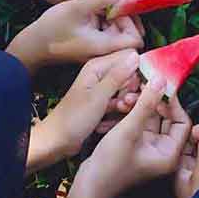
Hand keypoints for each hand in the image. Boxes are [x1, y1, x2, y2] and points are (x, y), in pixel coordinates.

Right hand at [6, 0, 143, 71]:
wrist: (32, 45)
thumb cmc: (52, 28)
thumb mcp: (76, 7)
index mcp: (105, 46)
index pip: (136, 40)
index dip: (133, 23)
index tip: (119, 9)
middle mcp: (106, 53)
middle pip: (130, 37)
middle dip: (124, 18)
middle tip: (112, 3)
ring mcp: (99, 52)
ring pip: (119, 35)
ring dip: (114, 19)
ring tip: (102, 5)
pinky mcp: (93, 48)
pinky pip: (108, 35)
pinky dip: (105, 23)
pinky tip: (94, 12)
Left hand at [27, 50, 140, 173]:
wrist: (57, 141)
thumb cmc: (72, 119)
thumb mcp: (98, 96)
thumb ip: (118, 76)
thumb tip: (136, 56)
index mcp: (97, 67)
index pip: (129, 58)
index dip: (138, 70)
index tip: (141, 86)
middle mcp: (100, 75)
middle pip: (130, 73)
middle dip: (133, 87)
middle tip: (128, 101)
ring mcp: (102, 89)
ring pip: (126, 89)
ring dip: (128, 99)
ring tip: (121, 109)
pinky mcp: (103, 102)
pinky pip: (120, 100)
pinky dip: (121, 108)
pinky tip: (116, 116)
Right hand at [67, 77, 191, 197]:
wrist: (88, 184)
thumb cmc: (110, 164)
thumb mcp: (130, 129)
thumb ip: (146, 104)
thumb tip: (161, 81)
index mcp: (169, 153)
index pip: (182, 121)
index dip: (173, 103)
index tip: (162, 87)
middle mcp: (162, 150)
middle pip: (166, 117)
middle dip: (153, 101)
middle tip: (142, 88)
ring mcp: (149, 147)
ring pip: (151, 117)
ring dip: (140, 105)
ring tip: (126, 98)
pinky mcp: (136, 143)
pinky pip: (140, 122)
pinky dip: (132, 112)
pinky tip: (121, 105)